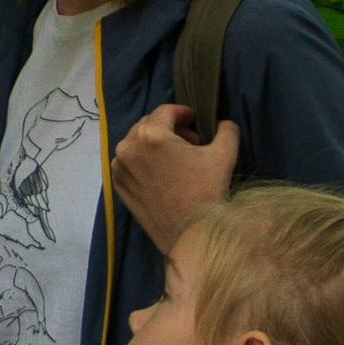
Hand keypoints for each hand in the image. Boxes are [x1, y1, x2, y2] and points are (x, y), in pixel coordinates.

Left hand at [112, 102, 240, 255]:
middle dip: (171, 128)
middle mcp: (127, 147)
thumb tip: (223, 122)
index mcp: (150, 135)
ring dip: (157, 144)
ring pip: (137, 142)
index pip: (166, 111)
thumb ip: (226, 130)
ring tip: (178, 158)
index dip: (183, 112)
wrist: (189, 233)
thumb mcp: (223, 155)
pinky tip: (163, 173)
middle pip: (149, 124)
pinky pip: (129, 162)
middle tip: (191, 142)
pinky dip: (144, 160)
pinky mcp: (117, 184)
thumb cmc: (207, 191)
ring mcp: (119, 167)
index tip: (196, 121)